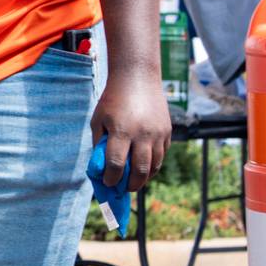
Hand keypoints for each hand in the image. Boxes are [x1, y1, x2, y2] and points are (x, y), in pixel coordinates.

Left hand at [91, 69, 169, 191]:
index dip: (111, 179)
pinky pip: (162, 155)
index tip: (108, 182)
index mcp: (121, 131)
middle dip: (131, 185)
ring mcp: (157, 134)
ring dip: (144, 178)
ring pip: (154, 166)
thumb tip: (101, 168)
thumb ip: (100, 144)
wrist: (137, 78)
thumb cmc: (112, 100)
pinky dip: (153, 165)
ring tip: (135, 181)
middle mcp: (142, 134)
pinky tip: (145, 167)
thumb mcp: (98, 120)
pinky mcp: (167, 131)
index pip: (116, 165)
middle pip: (139, 171)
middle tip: (124, 188)